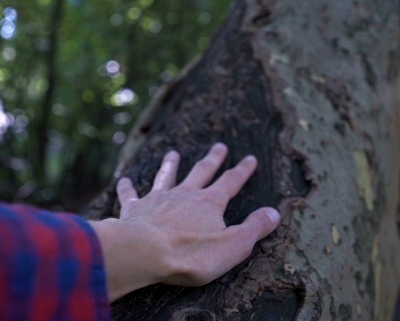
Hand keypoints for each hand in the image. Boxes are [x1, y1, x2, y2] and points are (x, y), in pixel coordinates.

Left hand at [88, 143, 279, 301]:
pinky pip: (131, 195)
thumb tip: (275, 213)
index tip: (250, 158)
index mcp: (210, 203)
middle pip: (201, 172)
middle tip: (219, 146)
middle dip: (212, 159)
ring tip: (173, 153)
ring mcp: (157, 200)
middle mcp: (184, 195)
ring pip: (166, 177)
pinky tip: (124, 180)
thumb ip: (254, 228)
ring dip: (170, 165)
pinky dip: (128, 187)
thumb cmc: (190, 254)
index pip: (231, 182)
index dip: (243, 171)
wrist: (144, 253)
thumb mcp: (233, 246)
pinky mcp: (134, 210)